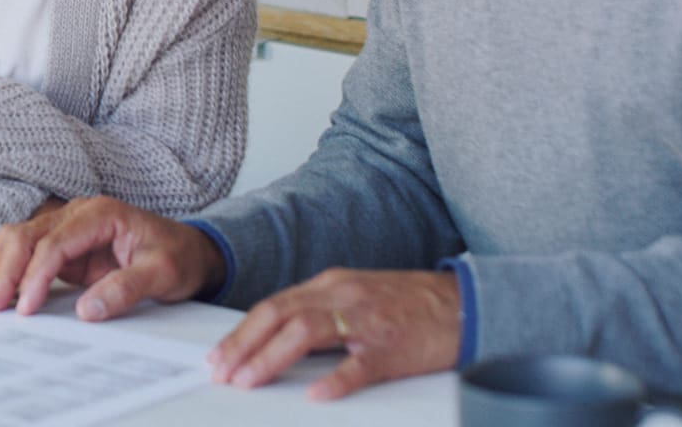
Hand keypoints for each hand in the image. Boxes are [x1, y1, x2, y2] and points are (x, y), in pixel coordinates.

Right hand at [0, 196, 225, 318]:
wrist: (192, 252)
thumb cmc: (180, 257)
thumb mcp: (163, 274)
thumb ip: (126, 288)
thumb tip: (87, 311)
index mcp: (101, 213)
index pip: (55, 241)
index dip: (36, 274)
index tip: (26, 307)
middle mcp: (79, 214)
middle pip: (27, 234)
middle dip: (5, 269)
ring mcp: (69, 229)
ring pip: (19, 239)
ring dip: (0, 268)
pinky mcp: (66, 249)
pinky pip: (28, 255)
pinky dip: (10, 272)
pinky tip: (2, 295)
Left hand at [207, 268, 459, 399]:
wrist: (462, 305)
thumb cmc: (407, 305)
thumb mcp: (355, 298)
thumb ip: (318, 313)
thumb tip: (274, 338)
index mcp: (330, 286)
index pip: (273, 306)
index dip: (241, 332)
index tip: (218, 356)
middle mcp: (342, 297)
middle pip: (280, 315)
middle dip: (244, 345)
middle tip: (221, 372)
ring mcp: (367, 321)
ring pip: (307, 333)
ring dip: (271, 357)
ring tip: (249, 381)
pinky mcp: (392, 348)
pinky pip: (359, 365)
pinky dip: (335, 380)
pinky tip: (315, 394)